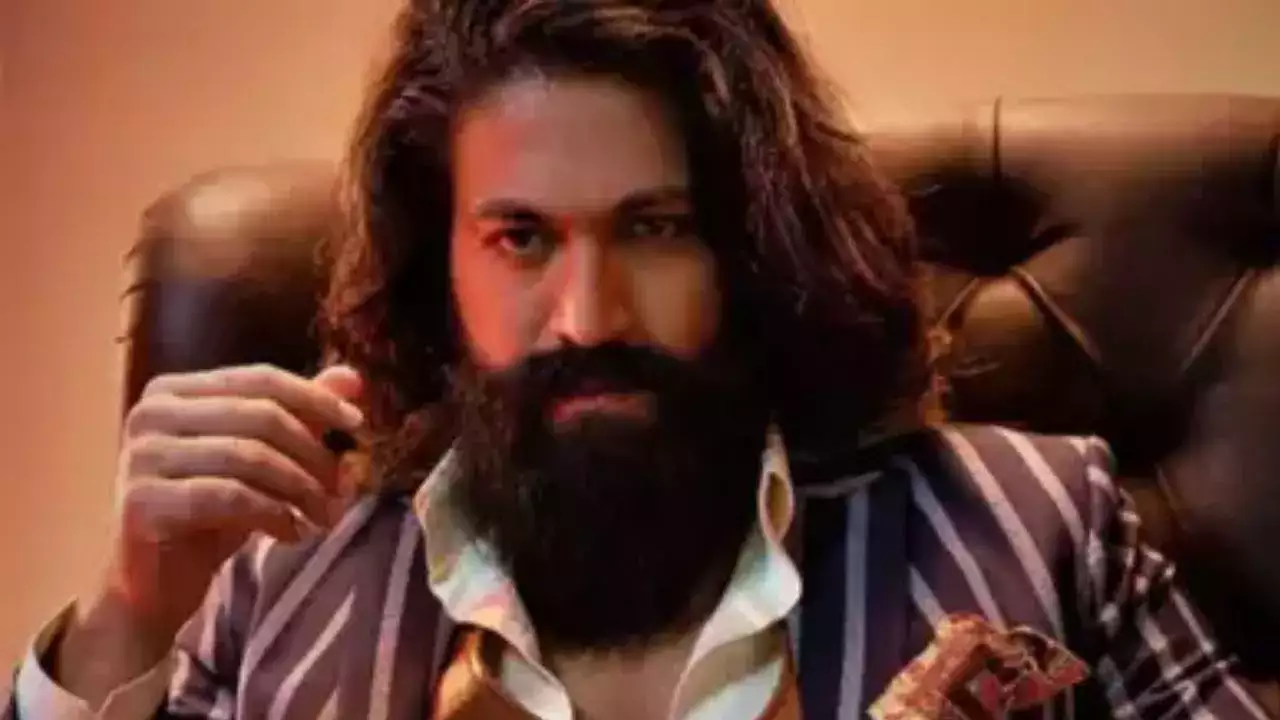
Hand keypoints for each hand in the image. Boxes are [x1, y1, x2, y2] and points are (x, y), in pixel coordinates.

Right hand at [56, 364, 364, 698]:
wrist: (154, 584)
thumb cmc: (210, 515)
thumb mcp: (261, 460)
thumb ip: (301, 415)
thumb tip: (353, 378)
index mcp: (175, 390)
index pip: (261, 380)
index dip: (316, 398)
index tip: (358, 424)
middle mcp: (150, 413)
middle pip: (260, 416)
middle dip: (314, 454)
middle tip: (344, 489)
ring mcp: (141, 455)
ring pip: (249, 456)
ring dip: (301, 489)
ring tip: (325, 517)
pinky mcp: (142, 500)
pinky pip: (228, 496)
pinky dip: (273, 514)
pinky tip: (292, 534)